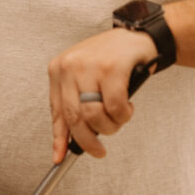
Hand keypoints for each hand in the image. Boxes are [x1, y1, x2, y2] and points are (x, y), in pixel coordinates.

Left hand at [48, 28, 157, 161]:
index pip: (56, 111)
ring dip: (110, 126)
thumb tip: (67, 141)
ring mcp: (90, 66)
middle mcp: (70, 66)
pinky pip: (115, 106)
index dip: (59, 138)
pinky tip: (127, 107)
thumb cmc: (111, 59)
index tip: (59, 157)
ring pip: (94, 115)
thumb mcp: (84, 78)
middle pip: (74, 117)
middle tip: (98, 150)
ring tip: (118, 119)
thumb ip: (75, 104)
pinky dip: (123, 114)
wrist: (138, 37)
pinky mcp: (112, 68)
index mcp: (58, 69)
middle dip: (88, 140)